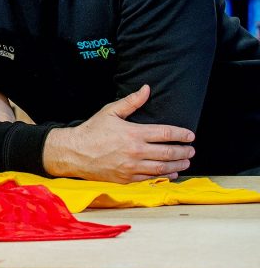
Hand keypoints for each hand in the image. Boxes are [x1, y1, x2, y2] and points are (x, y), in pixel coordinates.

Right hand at [42, 84, 195, 182]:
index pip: (166, 133)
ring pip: (163, 167)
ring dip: (179, 164)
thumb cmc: (92, 130)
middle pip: (169, 152)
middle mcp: (136, 151)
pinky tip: (172, 172)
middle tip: (191, 150)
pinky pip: (151, 178)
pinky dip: (165, 175)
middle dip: (184, 151)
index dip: (181, 134)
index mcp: (134, 133)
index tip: (190, 135)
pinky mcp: (127, 178)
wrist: (75, 152)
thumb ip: (131, 102)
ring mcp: (132, 167)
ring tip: (186, 161)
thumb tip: (146, 89)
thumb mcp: (110, 112)